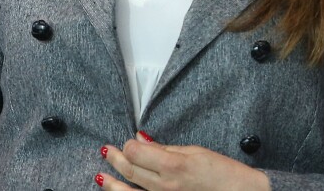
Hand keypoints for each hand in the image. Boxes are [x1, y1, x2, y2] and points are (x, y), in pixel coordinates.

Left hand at [95, 132, 270, 190]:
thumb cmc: (222, 173)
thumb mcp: (194, 152)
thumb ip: (164, 148)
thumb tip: (142, 138)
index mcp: (173, 166)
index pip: (136, 152)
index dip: (128, 145)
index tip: (127, 141)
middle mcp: (165, 187)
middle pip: (130, 170)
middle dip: (115, 159)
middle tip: (107, 151)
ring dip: (112, 184)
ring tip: (101, 176)